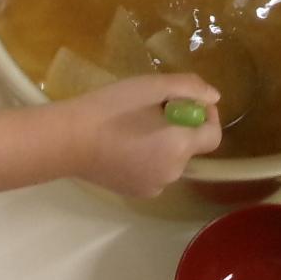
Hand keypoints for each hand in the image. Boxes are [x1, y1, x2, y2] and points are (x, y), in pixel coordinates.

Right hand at [64, 74, 221, 197]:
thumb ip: (188, 87)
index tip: (184, 101)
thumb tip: (213, 97)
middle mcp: (173, 173)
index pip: (213, 135)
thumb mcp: (150, 86)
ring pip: (172, 160)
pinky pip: (155, 172)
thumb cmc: (110, 109)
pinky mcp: (136, 193)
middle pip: (191, 146)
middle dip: (180, 126)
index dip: (206, 115)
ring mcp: (154, 187)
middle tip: (152, 109)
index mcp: (179, 146)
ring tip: (135, 126)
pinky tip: (124, 145)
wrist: (67, 140)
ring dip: (164, 142)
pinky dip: (149, 158)